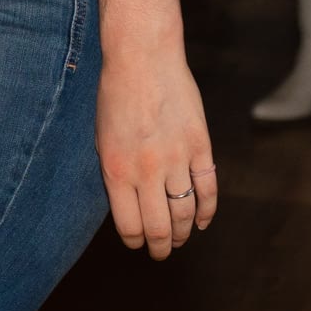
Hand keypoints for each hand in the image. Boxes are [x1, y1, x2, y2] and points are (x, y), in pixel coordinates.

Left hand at [96, 39, 216, 259]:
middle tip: (162, 252)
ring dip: (184, 233)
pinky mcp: (200, 146)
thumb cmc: (116, 96)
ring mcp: (176, 159)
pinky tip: (204, 222)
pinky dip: (208, 211)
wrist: (143, 58)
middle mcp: (146, 171)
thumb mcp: (102, 139)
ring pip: (185, 213)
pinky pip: (208, 189)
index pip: (129, 225)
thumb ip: (115, 173)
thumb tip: (127, 206)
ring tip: (181, 239)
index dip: (135, 241)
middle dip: (161, 247)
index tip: (138, 244)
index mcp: (116, 171)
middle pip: (158, 227)